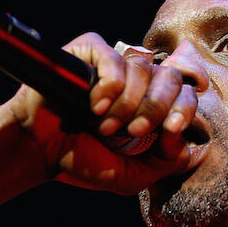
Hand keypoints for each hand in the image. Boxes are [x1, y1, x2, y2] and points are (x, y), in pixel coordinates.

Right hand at [8, 32, 197, 194]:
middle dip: (156, 108)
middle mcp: (139, 82)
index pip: (187, 94)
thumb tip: (184, 141)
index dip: (184, 109)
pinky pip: (114, 58)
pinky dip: (109, 87)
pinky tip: (94, 106)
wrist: (40, 150)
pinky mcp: (90, 51)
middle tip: (132, 131)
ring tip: (103, 126)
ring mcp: (115, 64)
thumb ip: (165, 163)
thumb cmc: (83, 160)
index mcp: (154, 106)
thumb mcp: (132, 175)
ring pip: (143, 68)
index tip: (171, 129)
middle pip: (171, 77)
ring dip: (126, 104)